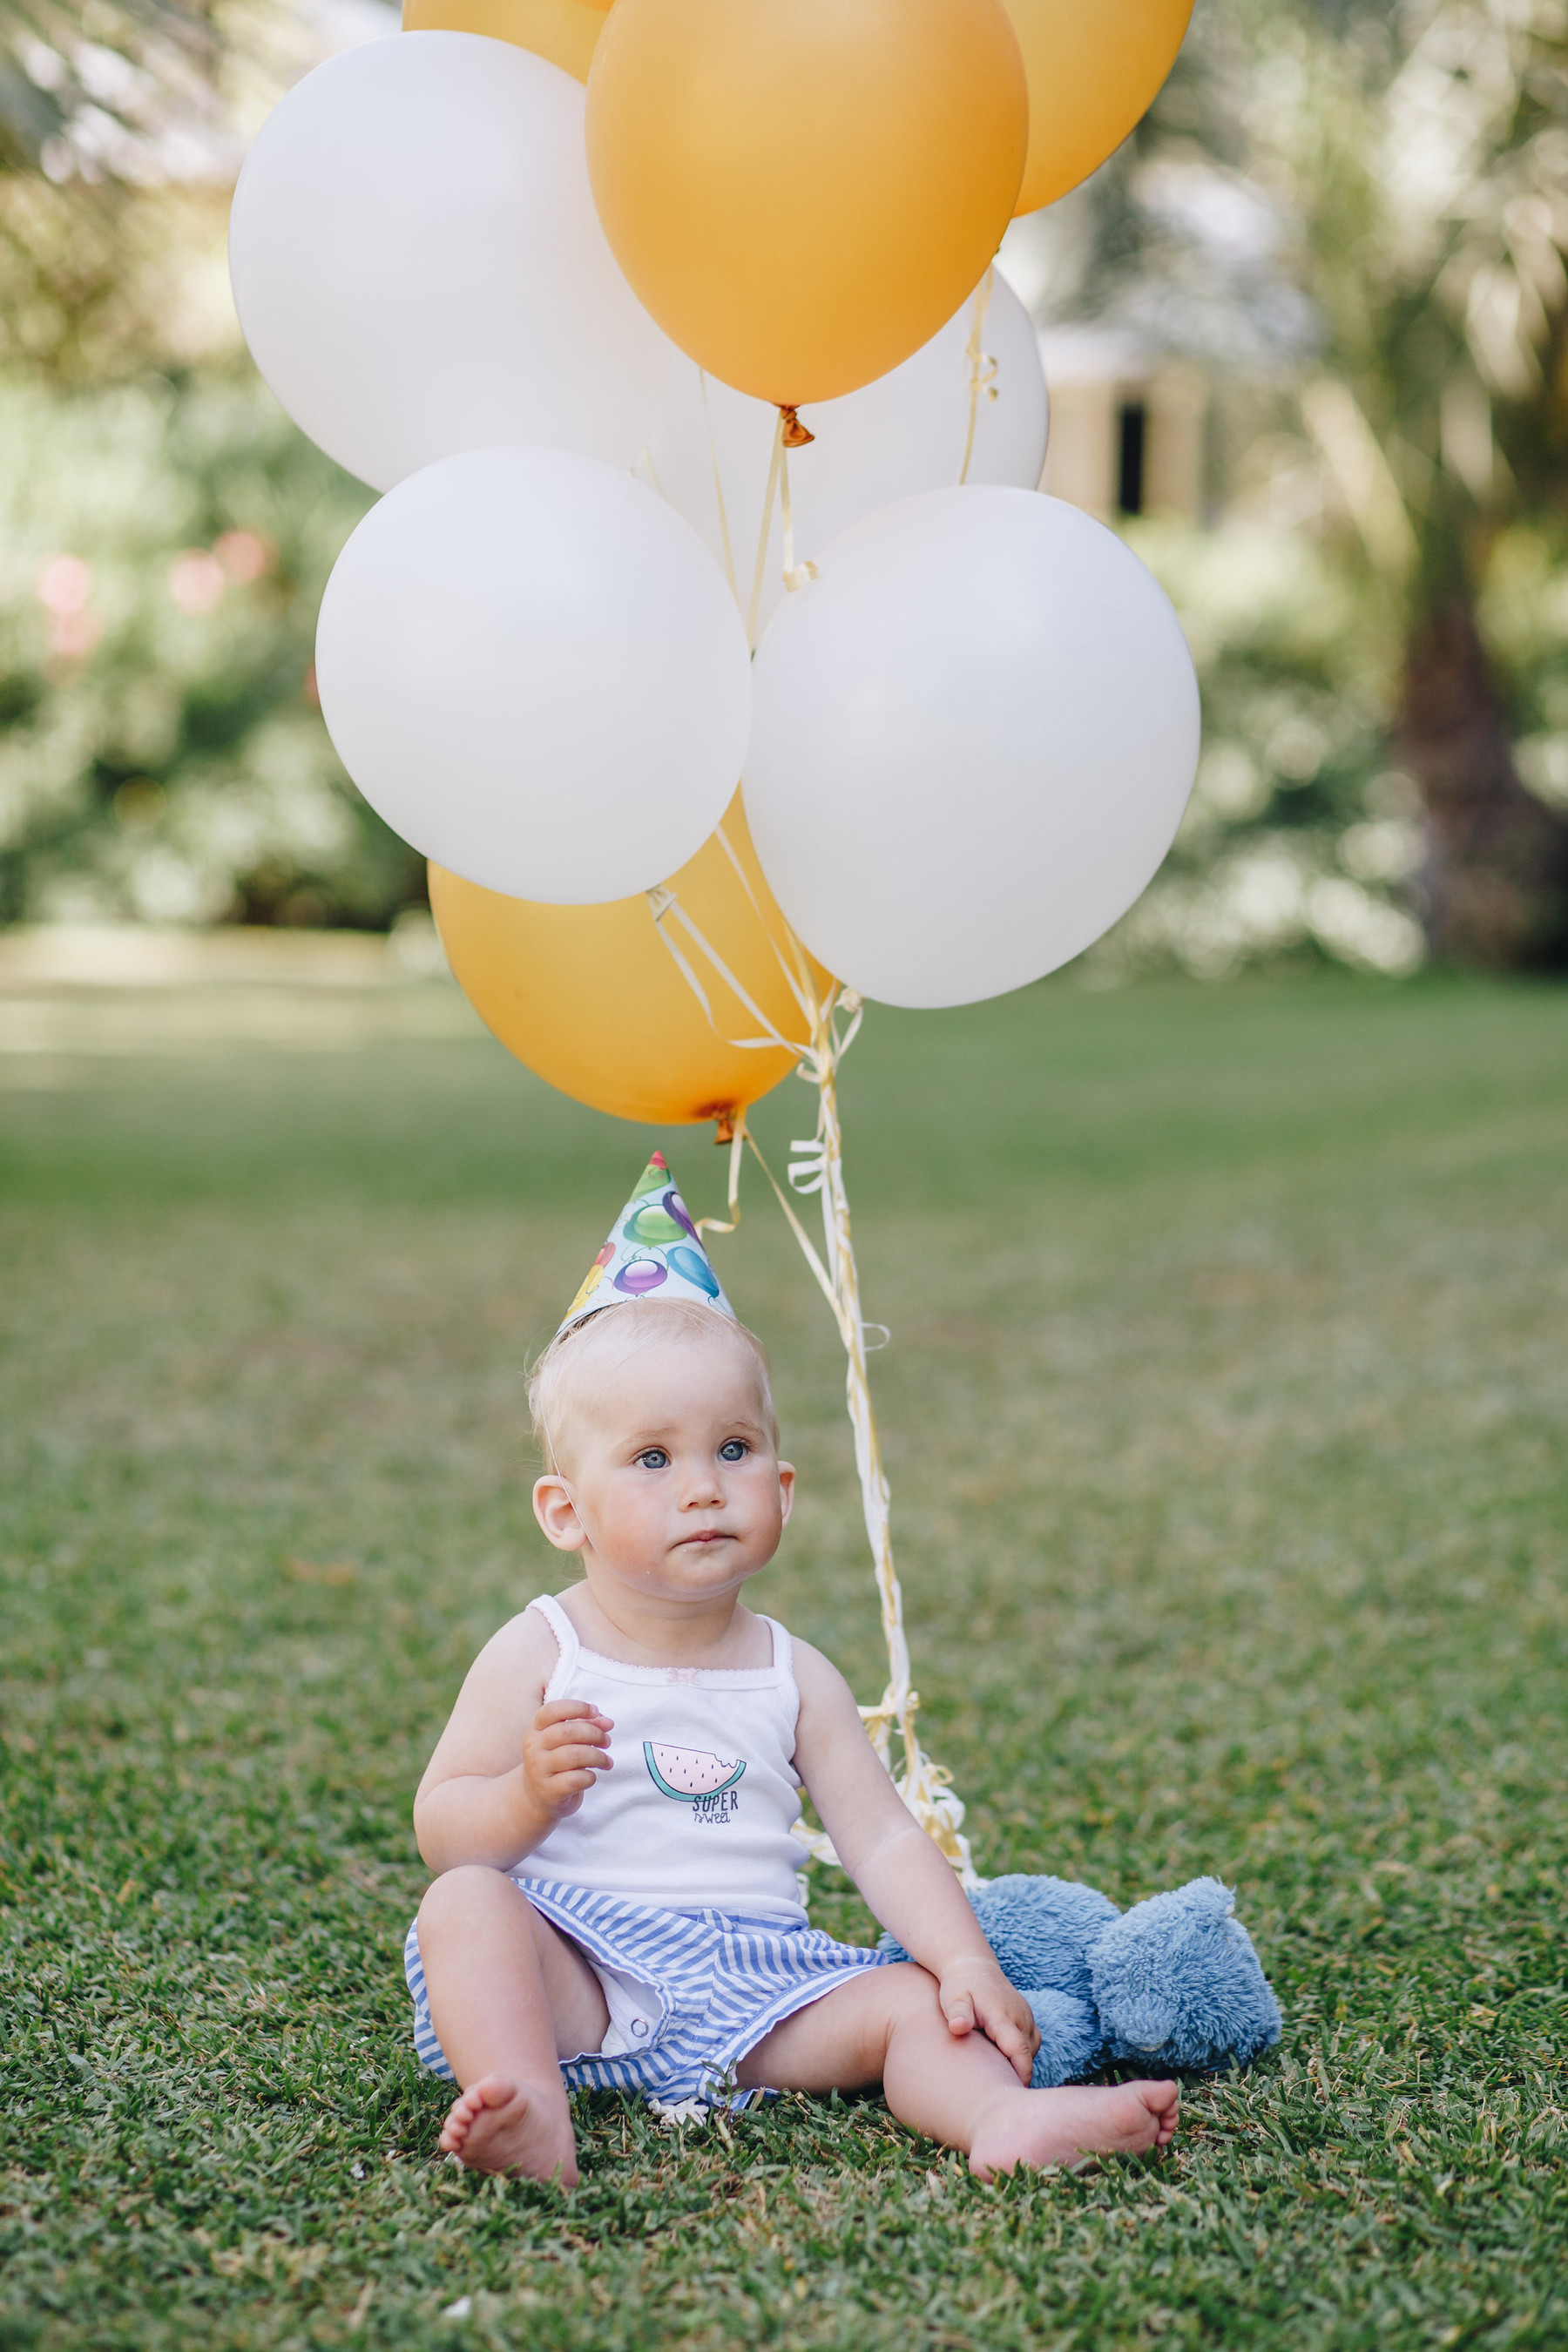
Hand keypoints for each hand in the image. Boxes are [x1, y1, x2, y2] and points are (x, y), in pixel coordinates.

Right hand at [520, 1698, 612, 1824]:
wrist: (537, 1798)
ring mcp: (538, 1770)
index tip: (596, 1712)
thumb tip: (607, 1722)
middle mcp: (533, 1748)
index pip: (552, 1710)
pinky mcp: (548, 1791)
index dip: (577, 1707)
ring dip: (598, 1757)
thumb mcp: (567, 1742)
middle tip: (607, 1741)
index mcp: (536, 1730)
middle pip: (567, 1732)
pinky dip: (590, 1777)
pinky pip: (576, 1779)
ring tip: (606, 1761)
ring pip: (574, 1755)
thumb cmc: (557, 1763)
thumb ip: (587, 1726)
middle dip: (595, 1734)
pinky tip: (592, 1777)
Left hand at [937, 1954, 1038, 2085]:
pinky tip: (1002, 2059)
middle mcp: (1021, 2016)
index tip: (1009, 2094)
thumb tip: (959, 2028)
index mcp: (1003, 2015)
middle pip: (1028, 2055)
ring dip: (1020, 2063)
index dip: (1019, 2075)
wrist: (971, 1965)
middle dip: (1018, 2074)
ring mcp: (1026, 2016)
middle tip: (998, 2094)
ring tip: (998, 2076)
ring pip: (1032, 2050)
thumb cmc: (958, 1986)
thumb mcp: (953, 1998)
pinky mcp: (1027, 2018)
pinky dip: (1022, 2054)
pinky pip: (1031, 2043)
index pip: (1019, 2052)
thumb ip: (957, 2014)